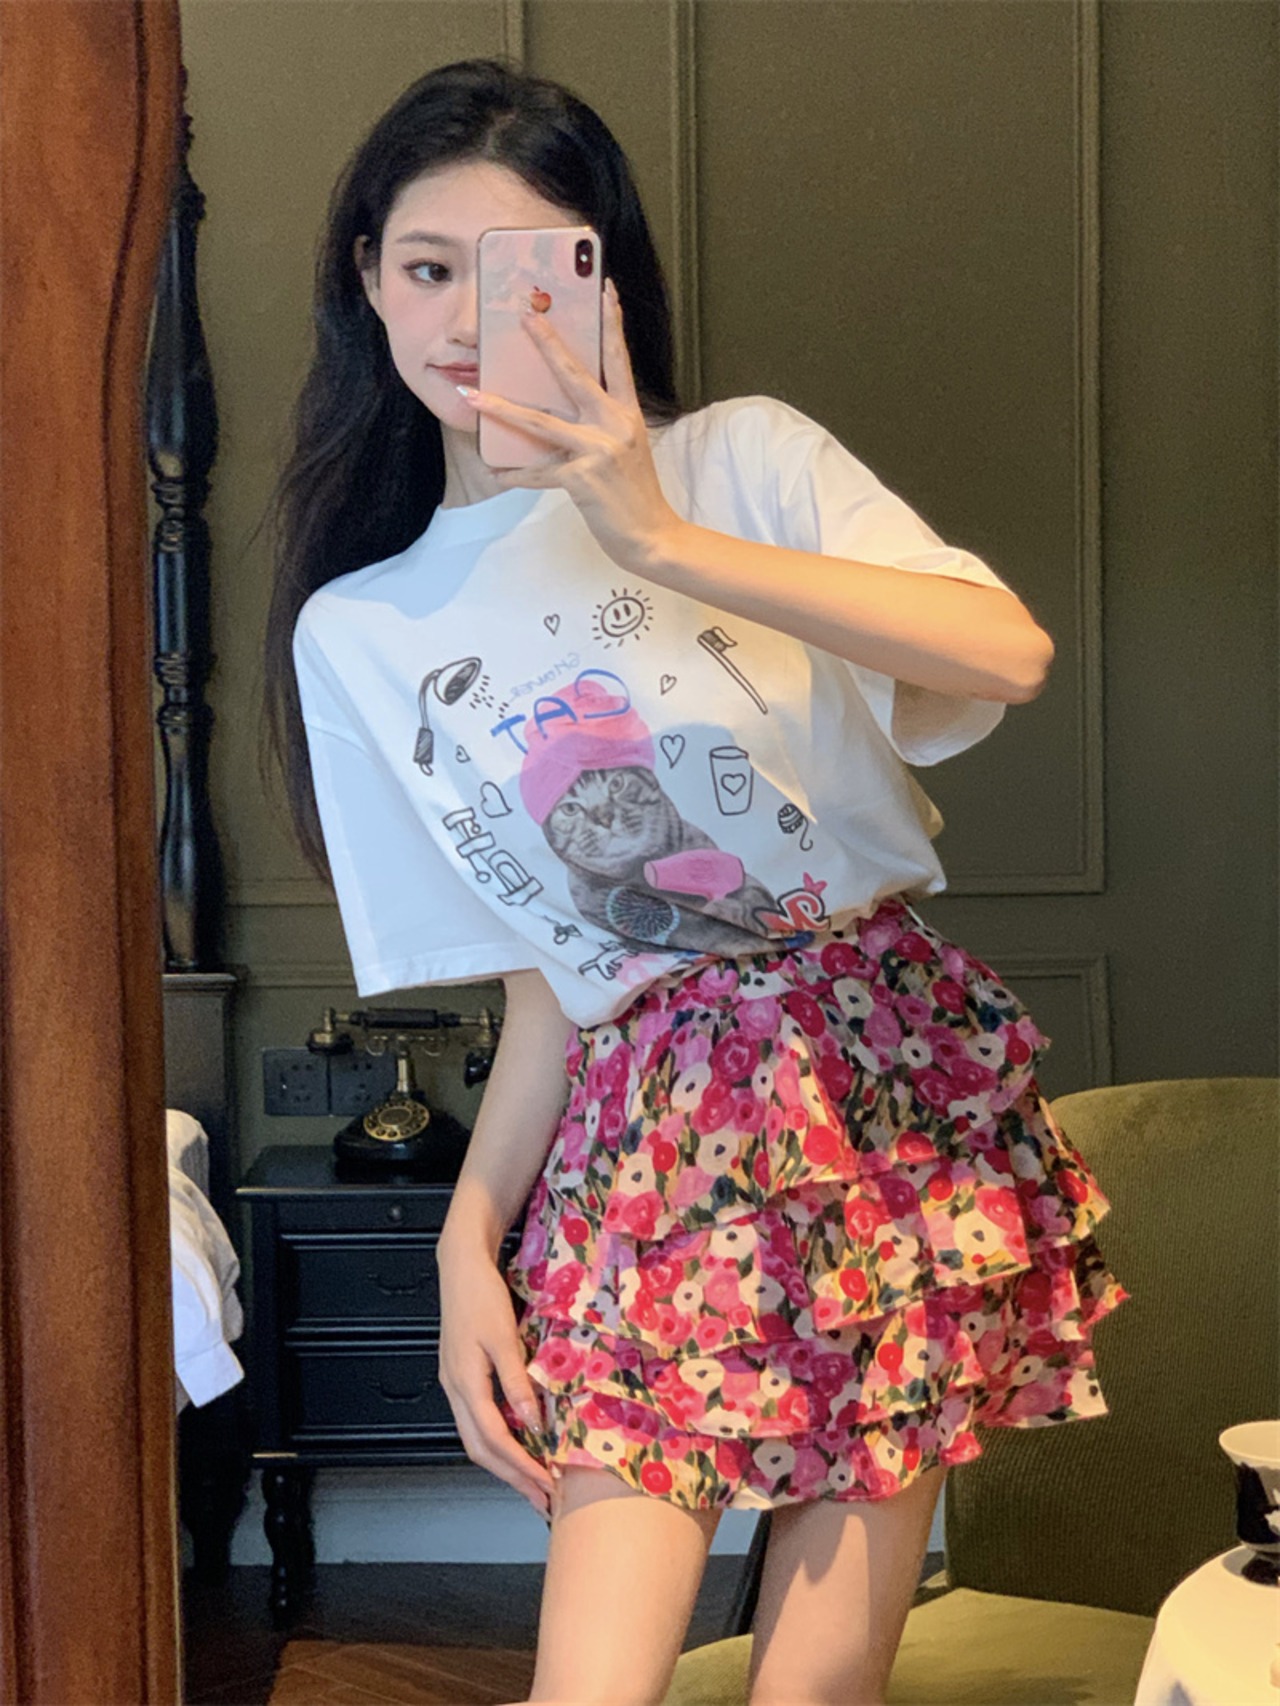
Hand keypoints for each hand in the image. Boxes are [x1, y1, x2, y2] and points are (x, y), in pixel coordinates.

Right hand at [436, 1240, 558, 1519]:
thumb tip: (532, 1424)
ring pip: (476, 1438)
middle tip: (541, 1500)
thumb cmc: (483, 1296)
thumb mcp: (504, 1337)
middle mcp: (455, 1390)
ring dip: (504, 1464)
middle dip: (512, 1478)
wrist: (461, 1265)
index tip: (547, 1485)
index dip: (521, 1466)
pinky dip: (498, 1441)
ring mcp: (454, 1384)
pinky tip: (518, 1443)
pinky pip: (477, 1421)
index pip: (494, 1440)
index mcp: (465, 1383)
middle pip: (480, 1450)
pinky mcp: (460, 1376)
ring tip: (532, 1481)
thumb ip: (516, 1382)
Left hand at [456, 278, 680, 572]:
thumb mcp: (628, 448)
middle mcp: (615, 425)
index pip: (619, 359)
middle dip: (548, 343)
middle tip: (526, 316)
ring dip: (503, 408)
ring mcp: (598, 451)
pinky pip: (537, 473)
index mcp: (627, 414)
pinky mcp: (582, 479)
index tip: (605, 290)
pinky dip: (515, 474)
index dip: (612, 323)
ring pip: (541, 422)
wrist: (653, 536)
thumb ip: (602, 425)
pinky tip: (495, 471)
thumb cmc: (635, 493)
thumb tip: (562, 410)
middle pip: (575, 375)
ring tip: (475, 395)